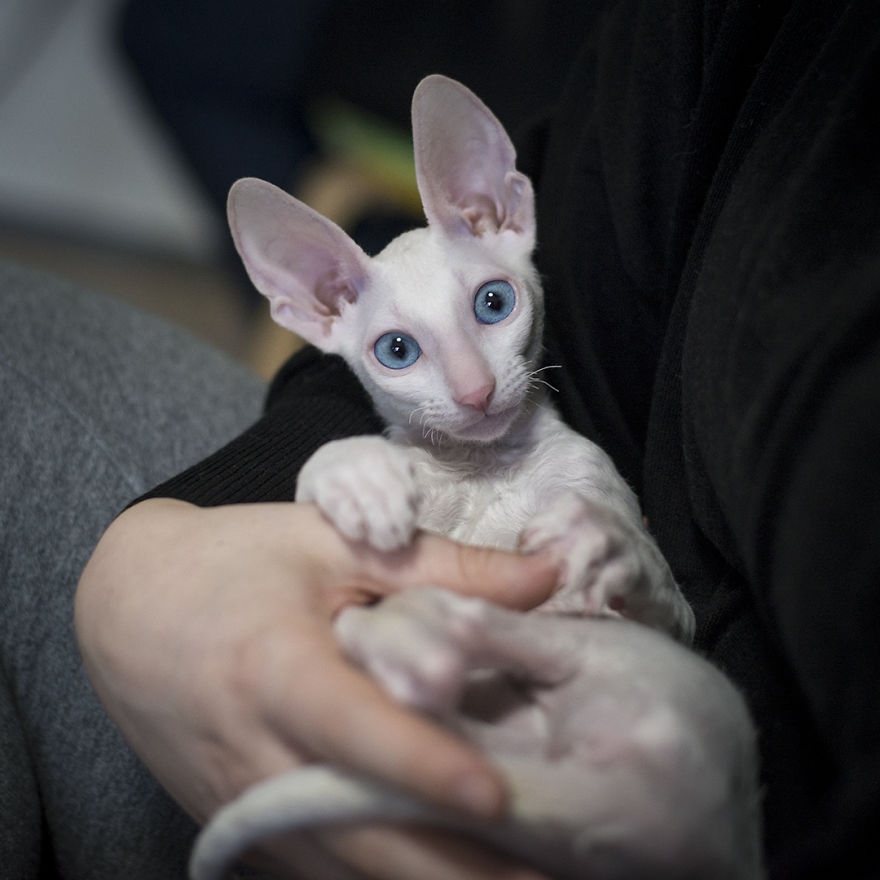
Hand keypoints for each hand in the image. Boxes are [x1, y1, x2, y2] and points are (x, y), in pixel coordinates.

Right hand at [75, 499, 555, 878]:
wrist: (127, 604)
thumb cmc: (235, 562)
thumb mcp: (333, 542)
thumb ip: (444, 566)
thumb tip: (547, 573)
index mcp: (273, 666)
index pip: (352, 727)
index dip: (422, 766)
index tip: (497, 798)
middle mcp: (250, 748)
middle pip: (351, 829)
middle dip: (446, 871)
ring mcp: (237, 798)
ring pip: (332, 866)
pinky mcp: (236, 819)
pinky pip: (309, 863)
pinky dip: (373, 877)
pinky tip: (434, 873)